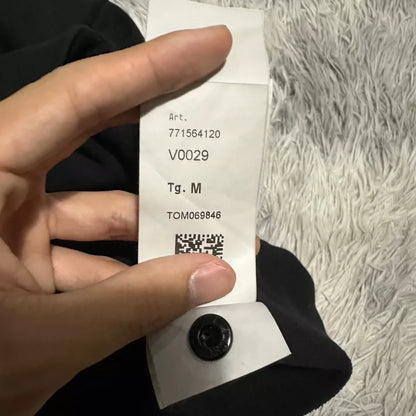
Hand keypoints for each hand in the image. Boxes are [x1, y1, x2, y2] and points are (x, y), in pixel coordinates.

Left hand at [0, 26, 234, 414]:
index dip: (149, 68)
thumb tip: (217, 276)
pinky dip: (128, 267)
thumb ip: (136, 303)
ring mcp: (9, 225)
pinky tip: (169, 283)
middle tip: (216, 108)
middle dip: (157, 120)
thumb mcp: (46, 337)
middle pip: (87, 130)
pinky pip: (86, 250)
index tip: (210, 46)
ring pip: (96, 208)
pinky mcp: (20, 260)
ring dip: (153, 225)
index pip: (75, 99)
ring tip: (213, 235)